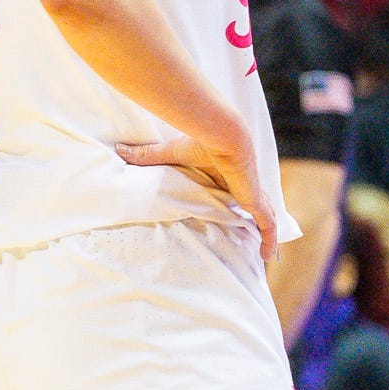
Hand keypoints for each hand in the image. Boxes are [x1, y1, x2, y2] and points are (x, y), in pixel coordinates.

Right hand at [117, 125, 277, 260]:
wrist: (221, 133)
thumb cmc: (200, 141)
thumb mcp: (170, 154)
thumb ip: (148, 157)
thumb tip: (119, 150)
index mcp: (225, 176)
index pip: (234, 193)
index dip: (235, 204)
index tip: (231, 216)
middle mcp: (241, 187)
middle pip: (254, 207)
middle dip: (257, 220)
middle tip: (254, 238)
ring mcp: (251, 195)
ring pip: (265, 218)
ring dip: (266, 234)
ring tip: (264, 254)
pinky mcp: (255, 202)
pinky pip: (267, 225)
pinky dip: (268, 240)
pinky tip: (267, 256)